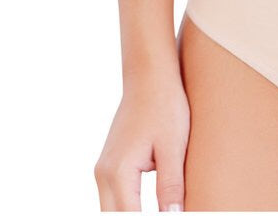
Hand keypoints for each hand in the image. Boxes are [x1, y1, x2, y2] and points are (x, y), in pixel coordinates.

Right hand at [94, 71, 190, 211]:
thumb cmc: (165, 106)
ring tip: (161, 211)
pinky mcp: (110, 165)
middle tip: (167, 215)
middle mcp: (104, 174)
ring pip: (110, 210)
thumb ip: (171, 186)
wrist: (150, 76)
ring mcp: (103, 169)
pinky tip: (147, 210)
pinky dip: (127, 209)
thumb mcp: (173, 146)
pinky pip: (114, 198)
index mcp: (119, 171)